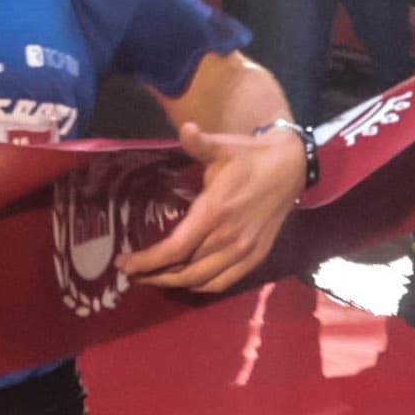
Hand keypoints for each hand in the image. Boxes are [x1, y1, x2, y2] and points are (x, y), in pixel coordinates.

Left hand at [120, 119, 304, 293]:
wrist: (290, 168)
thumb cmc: (248, 156)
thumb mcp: (222, 146)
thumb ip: (200, 143)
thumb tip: (185, 128)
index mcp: (215, 212)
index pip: (175, 248)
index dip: (148, 261)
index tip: (124, 263)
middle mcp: (229, 237)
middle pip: (184, 270)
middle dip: (153, 275)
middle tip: (130, 273)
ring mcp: (244, 251)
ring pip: (202, 280)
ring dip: (174, 283)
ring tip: (151, 279)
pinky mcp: (255, 257)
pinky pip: (224, 282)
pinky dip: (201, 287)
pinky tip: (186, 282)